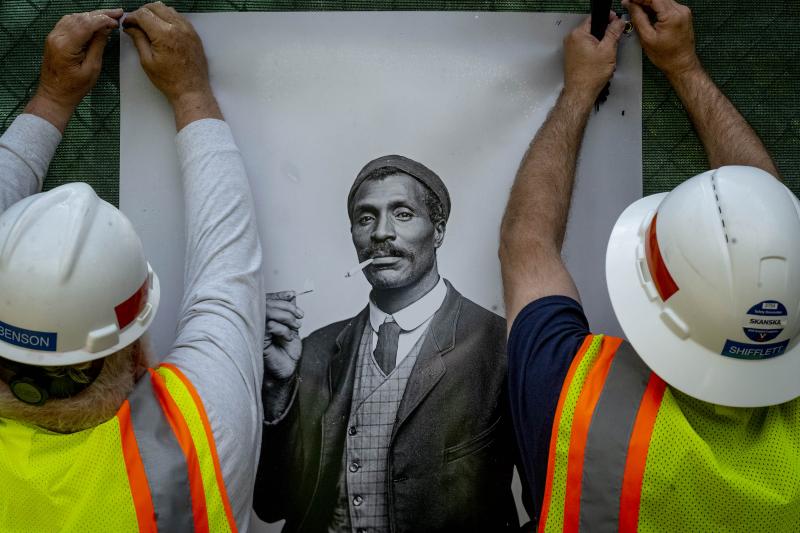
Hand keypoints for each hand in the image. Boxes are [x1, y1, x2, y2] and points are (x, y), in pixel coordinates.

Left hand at [26, 9, 121, 130]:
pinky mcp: (54, 37)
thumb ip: (98, 46)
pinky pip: (68, 22)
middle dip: (100, 14)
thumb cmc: (73, 87)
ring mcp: (53, 36)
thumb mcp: (92, 68)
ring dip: (92, 15)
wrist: (55, 94)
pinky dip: (83, 19)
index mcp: (66, 46)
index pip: (86, 24)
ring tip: (108, 16)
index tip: (116, 21)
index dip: (103, 20)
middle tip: (117, 13)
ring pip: (74, 17)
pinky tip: (93, 21)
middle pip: (80, 17)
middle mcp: (57, 37)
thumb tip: (105, 29)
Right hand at [123, 2, 221, 128]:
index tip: (127, 23)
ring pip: (168, 9)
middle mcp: (177, 27)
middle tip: (136, 23)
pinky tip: (162, 27)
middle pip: (155, 6)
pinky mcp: (194, 34)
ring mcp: (188, 29)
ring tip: (148, 25)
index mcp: (164, 34)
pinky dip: (168, 17)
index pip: (143, 14)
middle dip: (142, 12)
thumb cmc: (169, 80)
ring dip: (155, 12)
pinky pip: (179, 17)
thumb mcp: (147, 61)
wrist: (191, 90)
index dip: (131, 17)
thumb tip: (130, 27)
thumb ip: (138, 40)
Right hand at [263, 292, 303, 381]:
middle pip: (268, 303)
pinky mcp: (258, 340)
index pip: (268, 299)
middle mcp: (258, 322)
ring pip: (268, 312)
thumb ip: (289, 311)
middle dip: (287, 307)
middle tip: (299, 315)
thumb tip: (291, 295)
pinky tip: (288, 337)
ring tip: (296, 325)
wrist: (288, 367)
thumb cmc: (287, 349)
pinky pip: (270, 326)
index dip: (279, 295)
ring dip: (286, 317)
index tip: (291, 294)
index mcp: (264, 317)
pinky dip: (283, 329)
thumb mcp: (292, 325)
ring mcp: (257, 330)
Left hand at [563, 13, 626, 105]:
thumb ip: (614, 32)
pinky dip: (594, 51)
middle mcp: (571, 39)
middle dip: (605, 33)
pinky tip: (599, 60)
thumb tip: (619, 21)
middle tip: (613, 42)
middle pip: (592, 29)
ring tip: (606, 55)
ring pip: (589, 39)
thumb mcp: (608, 50)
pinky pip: (585, 48)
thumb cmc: (591, 75)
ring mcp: (570, 48)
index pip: (595, 17)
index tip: (617, 22)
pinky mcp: (572, 57)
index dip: (608, 18)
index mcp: (578, 34)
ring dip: (600, 44)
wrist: (580, 92)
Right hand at [622, 0, 699, 77]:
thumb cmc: (667, 56)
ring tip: (636, 8)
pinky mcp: (683, 14)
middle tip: (629, 3)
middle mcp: (680, 10)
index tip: (628, 0)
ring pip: (662, 0)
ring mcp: (683, 12)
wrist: (681, 64)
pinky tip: (647, 11)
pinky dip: (655, 6)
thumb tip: (630, 5)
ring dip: (648, 2)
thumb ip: (638, 18)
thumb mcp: (647, 38)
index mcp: (672, 15)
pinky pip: (667, 5)